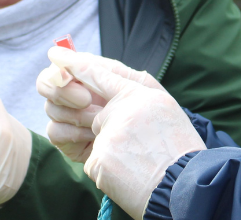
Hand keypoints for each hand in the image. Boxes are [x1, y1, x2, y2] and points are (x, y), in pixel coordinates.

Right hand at [36, 48, 164, 161]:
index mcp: (90, 77)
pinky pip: (54, 131)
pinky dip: (74, 132)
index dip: (60, 69)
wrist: (155, 150)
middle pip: (46, 84)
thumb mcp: (131, 83)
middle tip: (86, 99)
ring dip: (77, 113)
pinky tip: (95, 136)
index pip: (61, 66)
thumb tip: (56, 52)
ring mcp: (70, 119)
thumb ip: (97, 68)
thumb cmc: (149, 111)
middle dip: (64, 90)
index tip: (70, 76)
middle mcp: (75, 96)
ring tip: (101, 120)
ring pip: (51, 107)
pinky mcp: (68, 142)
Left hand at [44, 48, 204, 217]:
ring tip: (138, 163)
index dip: (76, 64)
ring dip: (111, 153)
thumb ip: (137, 92)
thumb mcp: (167, 109)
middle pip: (96, 116)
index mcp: (141, 94)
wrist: (184, 187)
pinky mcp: (99, 159)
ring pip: (96, 140)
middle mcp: (122, 110)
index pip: (101, 73)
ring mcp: (108, 135)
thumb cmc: (180, 149)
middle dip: (108, 131)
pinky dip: (107, 171)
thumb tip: (107, 85)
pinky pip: (93, 162)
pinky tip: (128, 176)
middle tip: (136, 147)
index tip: (56, 54)